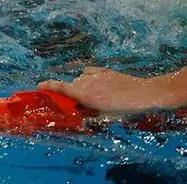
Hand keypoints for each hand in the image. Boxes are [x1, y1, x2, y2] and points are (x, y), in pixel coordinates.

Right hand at [39, 66, 180, 113]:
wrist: (147, 94)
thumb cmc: (127, 109)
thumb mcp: (107, 117)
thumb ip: (89, 113)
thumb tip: (79, 112)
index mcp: (85, 94)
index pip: (60, 87)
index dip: (47, 86)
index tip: (38, 87)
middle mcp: (87, 82)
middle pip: (71, 86)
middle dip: (71, 94)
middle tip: (78, 105)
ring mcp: (96, 74)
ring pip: (81, 80)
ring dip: (82, 88)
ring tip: (94, 98)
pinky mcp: (104, 71)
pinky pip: (89, 73)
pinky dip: (89, 79)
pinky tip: (98, 86)